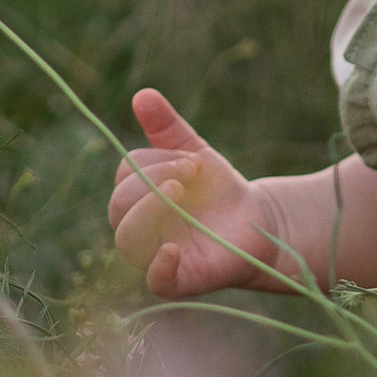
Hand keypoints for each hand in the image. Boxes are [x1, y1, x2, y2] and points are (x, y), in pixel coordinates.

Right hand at [108, 89, 283, 298]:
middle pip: (119, 206)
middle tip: (188, 175)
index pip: (125, 176)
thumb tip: (143, 94)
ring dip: (148, 215)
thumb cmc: (218, 189)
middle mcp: (139, 226)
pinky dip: (158, 266)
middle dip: (149, 184)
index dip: (152, 163)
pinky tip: (173, 248)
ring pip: (127, 241)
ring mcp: (155, 254)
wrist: (258, 221)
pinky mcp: (178, 280)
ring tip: (180, 195)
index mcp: (137, 195)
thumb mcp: (196, 152)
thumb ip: (167, 127)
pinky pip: (155, 282)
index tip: (192, 161)